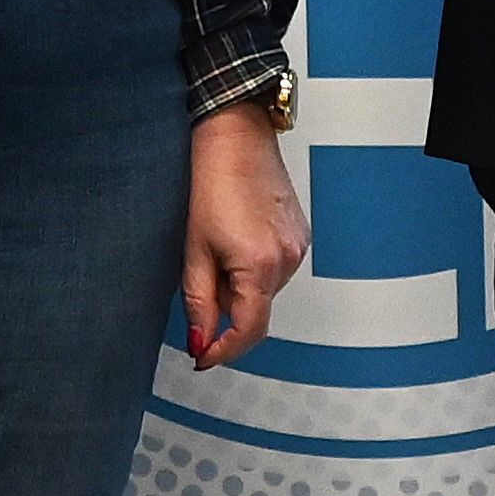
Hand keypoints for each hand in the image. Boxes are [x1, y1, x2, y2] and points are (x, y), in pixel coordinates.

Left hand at [180, 105, 308, 367]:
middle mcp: (288, 261)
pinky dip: (255, 270)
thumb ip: (198, 301)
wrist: (236, 137)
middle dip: (226, 313)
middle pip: (256, 310)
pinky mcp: (301, 236)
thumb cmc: (210, 182)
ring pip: (266, 291)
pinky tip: (236, 240)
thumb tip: (201, 342)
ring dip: (240, 288)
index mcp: (260, 266)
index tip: (203, 358)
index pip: (249, 330)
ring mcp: (299, 248)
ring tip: (216, 250)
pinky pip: (277, 269)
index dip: (224, 350)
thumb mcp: (194, 248)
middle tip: (199, 289)